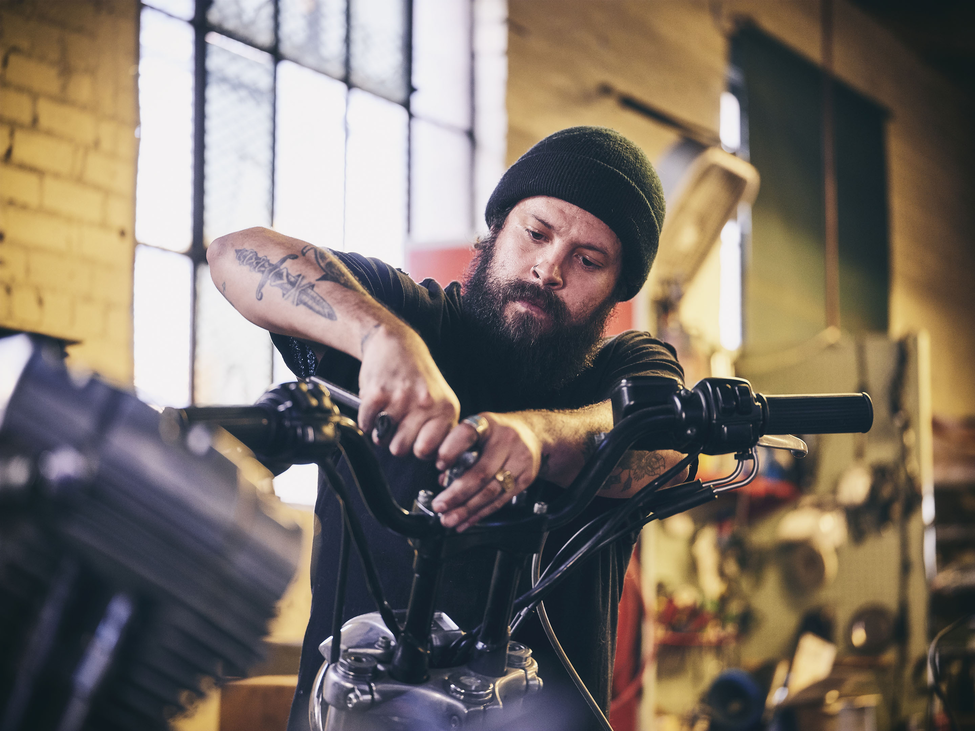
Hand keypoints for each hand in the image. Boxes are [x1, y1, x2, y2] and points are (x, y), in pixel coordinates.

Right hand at [356, 324, 459, 459]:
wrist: (396, 344)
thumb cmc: (418, 379)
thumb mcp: (442, 401)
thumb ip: (442, 432)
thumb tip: (440, 464)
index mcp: (446, 410)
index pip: (429, 452)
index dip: (418, 450)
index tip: (417, 442)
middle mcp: (426, 404)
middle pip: (401, 450)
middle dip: (396, 441)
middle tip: (399, 424)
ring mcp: (401, 398)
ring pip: (382, 440)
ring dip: (380, 431)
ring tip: (388, 414)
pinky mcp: (377, 393)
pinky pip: (365, 425)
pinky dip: (366, 420)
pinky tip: (376, 406)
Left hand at [431, 412, 541, 530]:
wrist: (533, 433)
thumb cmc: (498, 433)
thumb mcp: (478, 430)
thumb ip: (459, 451)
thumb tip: (444, 480)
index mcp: (487, 424)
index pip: (467, 434)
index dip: (451, 451)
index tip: (438, 466)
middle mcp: (505, 440)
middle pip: (480, 472)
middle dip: (456, 494)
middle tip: (439, 506)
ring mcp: (519, 460)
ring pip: (490, 491)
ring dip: (467, 509)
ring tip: (450, 519)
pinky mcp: (526, 478)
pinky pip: (500, 500)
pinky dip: (481, 513)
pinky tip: (467, 520)